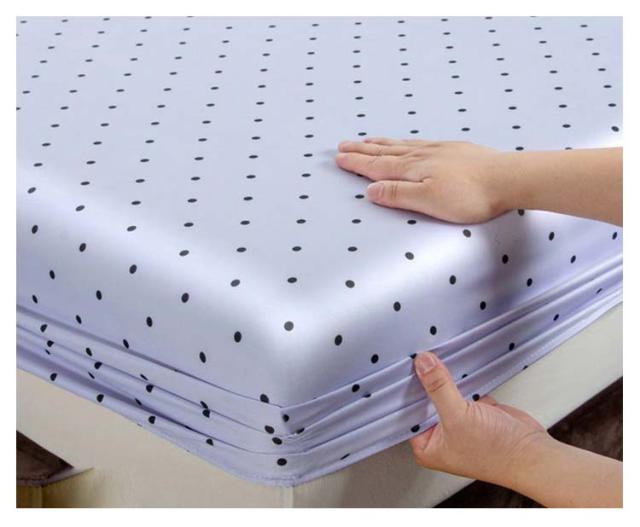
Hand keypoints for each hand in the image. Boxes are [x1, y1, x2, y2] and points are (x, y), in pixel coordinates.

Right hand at [336, 138, 513, 223]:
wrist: (508, 178)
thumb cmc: (471, 195)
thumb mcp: (428, 201)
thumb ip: (398, 195)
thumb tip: (370, 191)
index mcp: (413, 170)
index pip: (377, 166)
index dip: (356, 163)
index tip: (339, 158)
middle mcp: (422, 156)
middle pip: (384, 152)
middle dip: (362, 150)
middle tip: (343, 145)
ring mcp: (438, 151)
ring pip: (401, 145)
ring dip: (380, 143)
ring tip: (367, 140)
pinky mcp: (453, 150)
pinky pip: (419, 143)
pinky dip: (404, 142)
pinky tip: (406, 143)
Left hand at [409, 351, 547, 486]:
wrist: (533, 453)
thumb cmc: (497, 453)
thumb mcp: (458, 417)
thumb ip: (438, 388)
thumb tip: (423, 363)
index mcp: (426, 445)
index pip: (405, 412)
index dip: (402, 391)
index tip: (399, 367)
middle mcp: (438, 435)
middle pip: (422, 400)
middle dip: (421, 381)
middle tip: (414, 356)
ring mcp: (456, 421)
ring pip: (440, 392)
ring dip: (439, 377)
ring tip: (430, 353)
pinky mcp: (472, 409)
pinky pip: (458, 387)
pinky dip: (457, 377)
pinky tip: (450, 361)